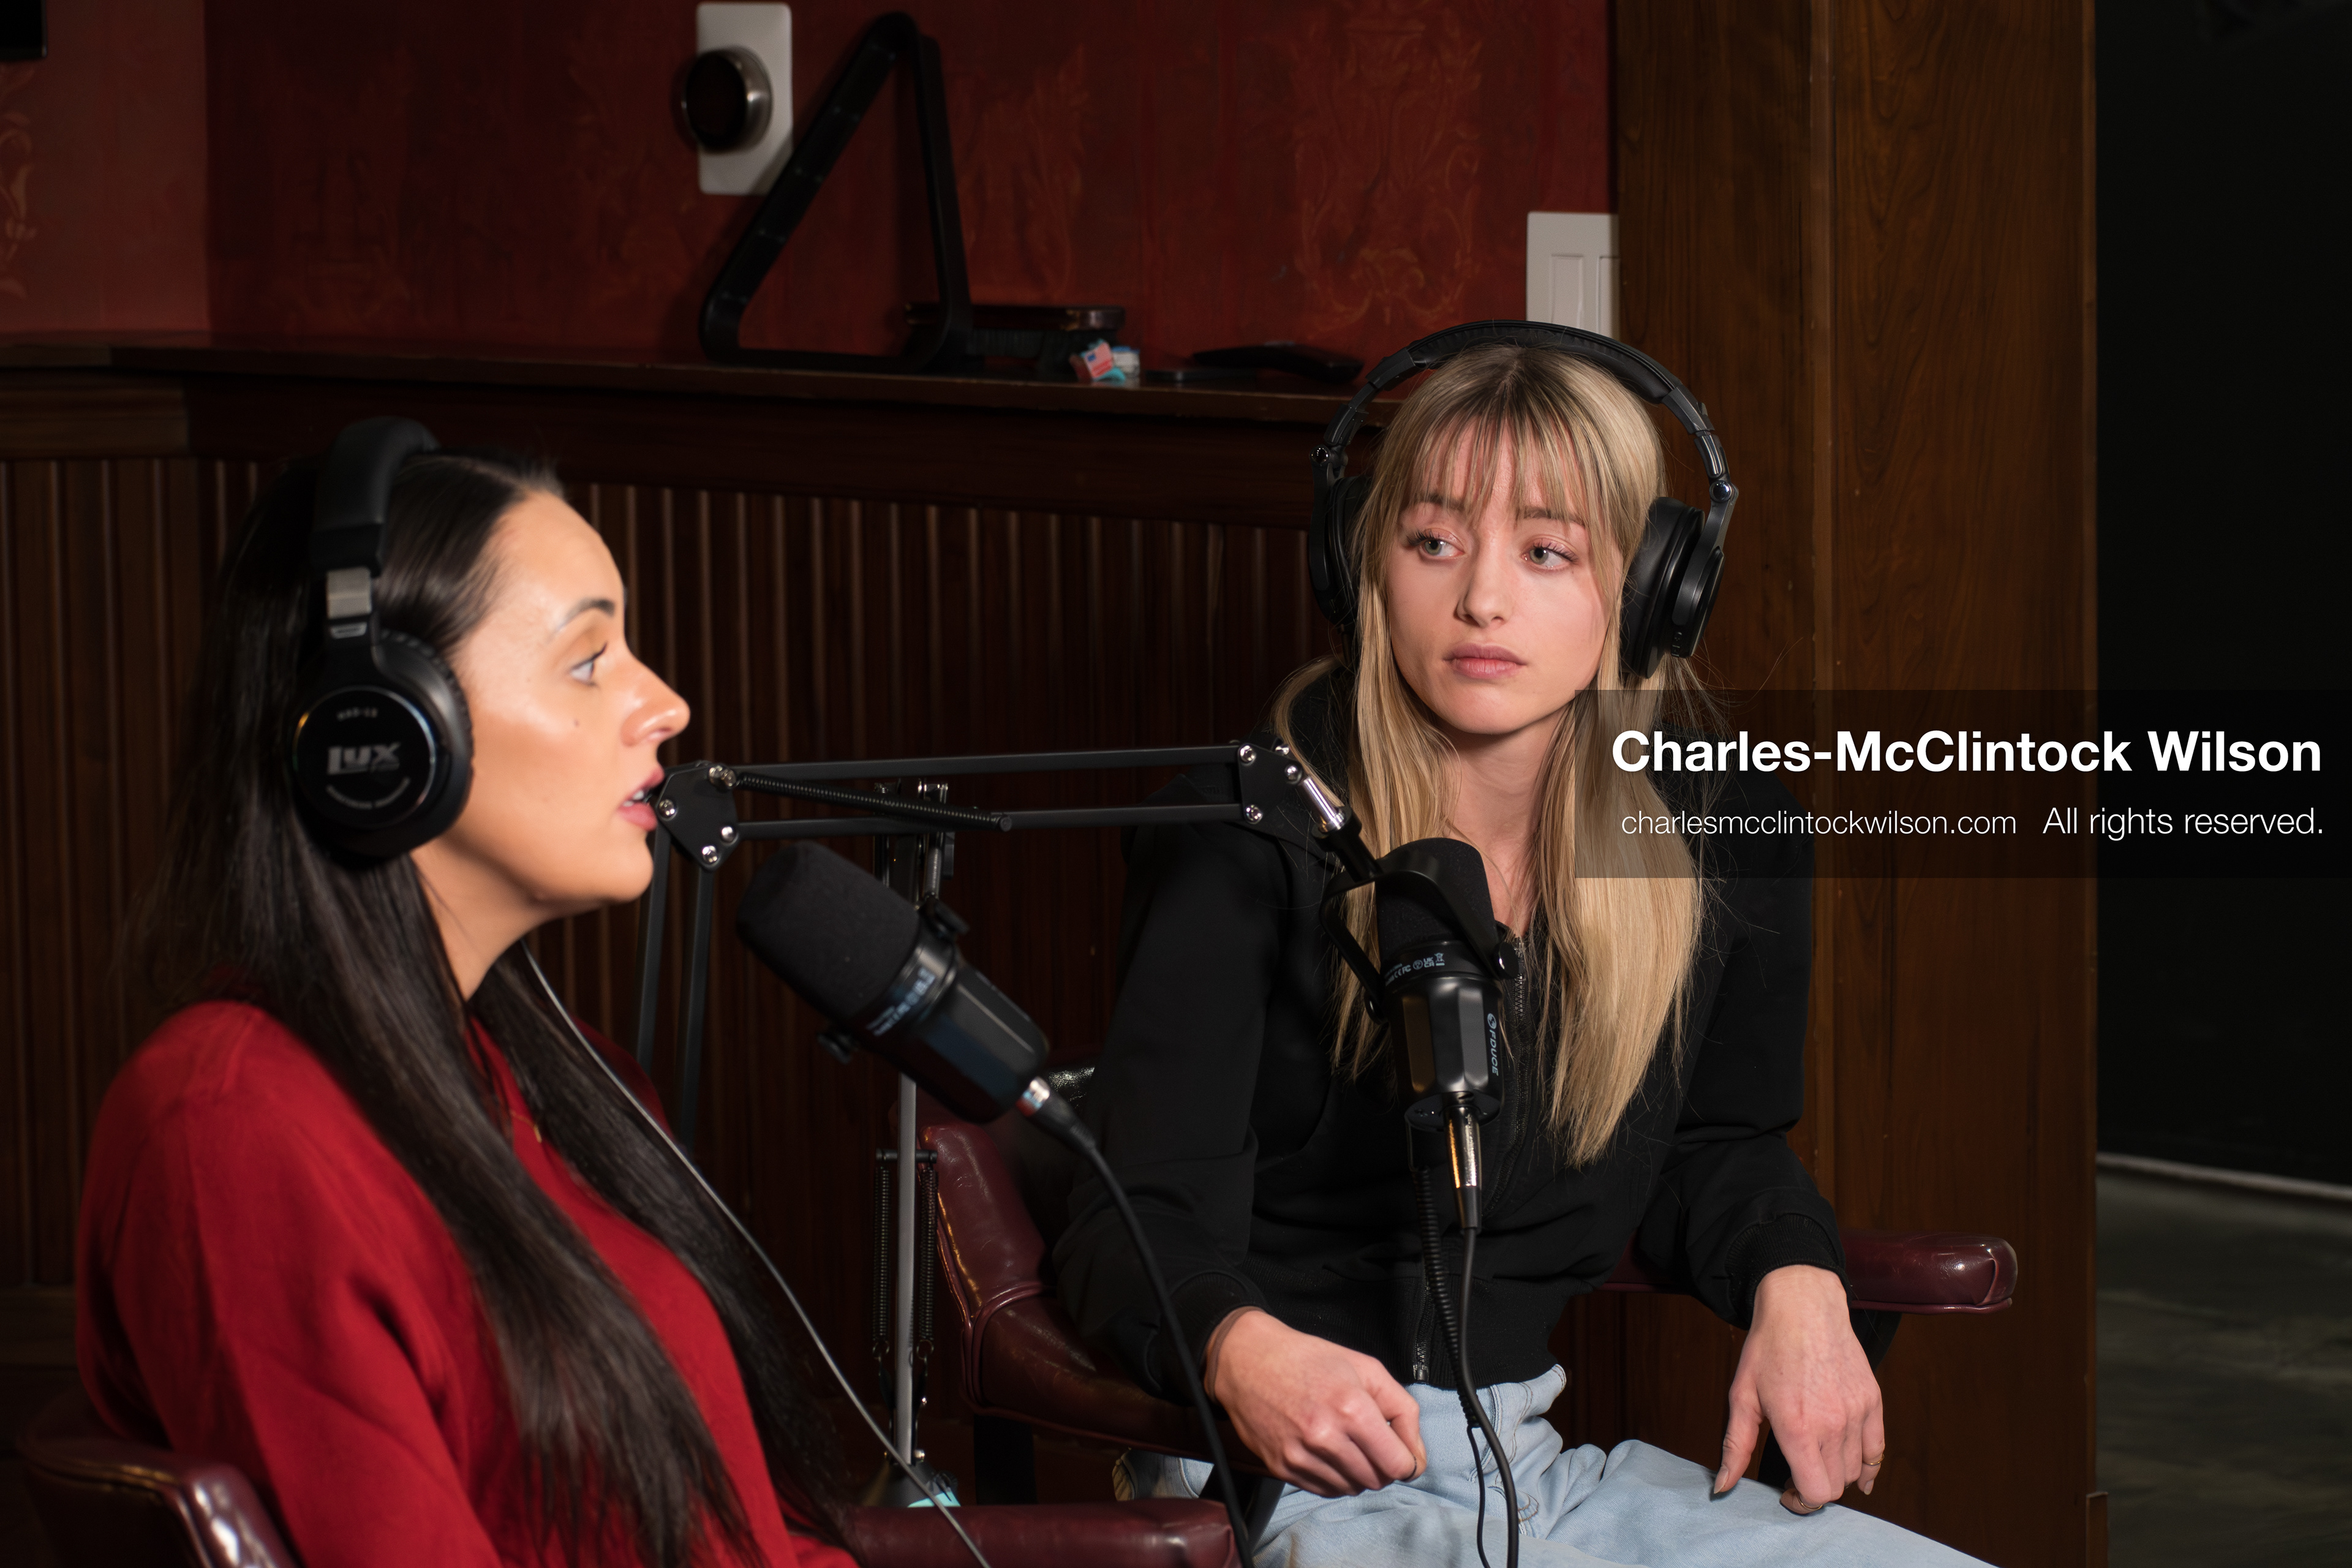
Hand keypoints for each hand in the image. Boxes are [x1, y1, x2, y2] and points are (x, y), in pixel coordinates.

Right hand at [1203, 1307, 1426, 1496]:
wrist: (1248, 1361)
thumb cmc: (1308, 1359)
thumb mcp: (1367, 1368)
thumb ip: (1403, 1410)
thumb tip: (1415, 1455)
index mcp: (1352, 1408)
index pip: (1398, 1465)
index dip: (1407, 1461)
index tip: (1402, 1452)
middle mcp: (1325, 1436)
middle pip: (1377, 1480)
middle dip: (1382, 1465)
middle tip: (1371, 1441)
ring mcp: (1300, 1455)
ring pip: (1351, 1489)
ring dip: (1357, 1472)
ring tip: (1346, 1442)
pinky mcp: (1281, 1467)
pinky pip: (1324, 1490)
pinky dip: (1333, 1477)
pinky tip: (1327, 1451)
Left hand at [1714, 1264, 1885, 1511]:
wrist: (1803, 1305)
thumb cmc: (1768, 1348)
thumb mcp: (1741, 1396)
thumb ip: (1735, 1447)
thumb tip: (1723, 1487)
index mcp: (1797, 1427)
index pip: (1815, 1493)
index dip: (1800, 1501)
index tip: (1786, 1492)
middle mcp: (1832, 1424)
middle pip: (1836, 1487)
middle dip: (1814, 1489)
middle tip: (1796, 1475)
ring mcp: (1857, 1413)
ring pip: (1855, 1471)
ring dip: (1836, 1473)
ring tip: (1816, 1458)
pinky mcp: (1873, 1401)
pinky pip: (1877, 1451)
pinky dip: (1867, 1465)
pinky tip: (1855, 1469)